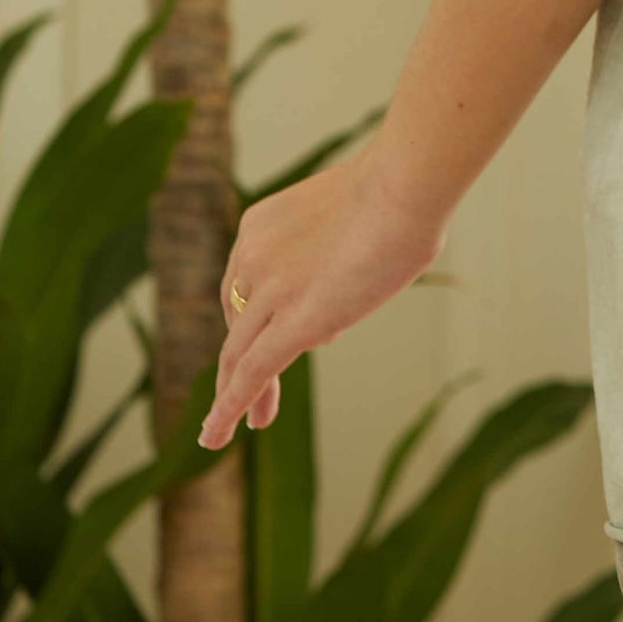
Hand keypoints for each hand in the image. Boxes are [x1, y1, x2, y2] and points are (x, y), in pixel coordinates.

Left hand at [202, 146, 445, 449]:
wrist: (405, 185)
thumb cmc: (402, 190)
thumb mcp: (351, 217)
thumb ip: (340, 250)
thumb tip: (347, 284)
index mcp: (260, 224)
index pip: (250, 281)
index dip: (263, 314)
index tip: (286, 336)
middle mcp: (251, 256)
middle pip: (239, 321)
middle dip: (243, 361)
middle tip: (254, 397)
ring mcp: (269, 290)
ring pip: (240, 354)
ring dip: (239, 395)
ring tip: (249, 425)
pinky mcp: (292, 323)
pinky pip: (253, 374)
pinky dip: (230, 409)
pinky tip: (217, 436)